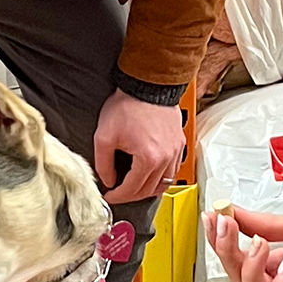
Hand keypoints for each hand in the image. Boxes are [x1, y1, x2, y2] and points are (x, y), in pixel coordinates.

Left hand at [92, 90, 183, 204]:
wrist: (147, 85)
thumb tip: (108, 179)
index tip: (109, 195)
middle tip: (119, 193)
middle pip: (149, 190)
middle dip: (131, 195)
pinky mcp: (179, 143)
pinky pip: (173, 170)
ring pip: (164, 183)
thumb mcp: (104, 136)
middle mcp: (166, 158)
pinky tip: (152, 174)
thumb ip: (103, 164)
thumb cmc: (129, 105)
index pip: (132, 190)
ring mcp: (175, 151)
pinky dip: (162, 178)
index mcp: (148, 159)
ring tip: (135, 187)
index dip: (117, 196)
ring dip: (148, 189)